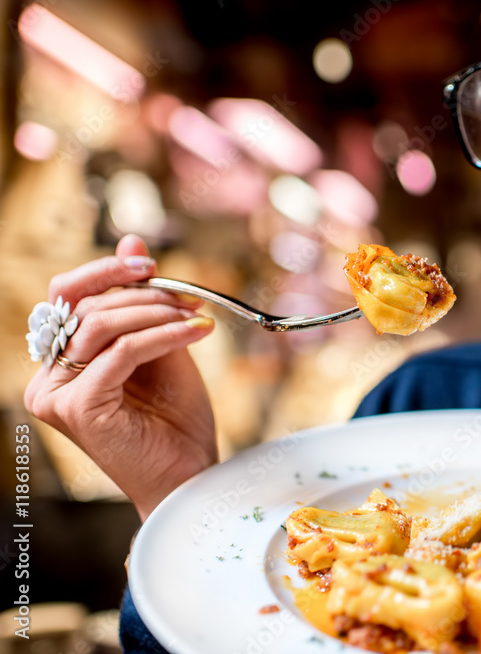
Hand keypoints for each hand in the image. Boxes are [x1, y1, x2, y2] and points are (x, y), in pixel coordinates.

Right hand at [24, 235, 217, 521]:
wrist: (190, 475)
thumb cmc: (175, 420)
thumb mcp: (162, 347)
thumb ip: (143, 302)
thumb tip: (132, 241)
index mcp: (60, 363)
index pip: (68, 297)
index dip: (106, 271)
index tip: (151, 263)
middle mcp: (48, 379)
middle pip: (84, 307)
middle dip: (143, 294)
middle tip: (190, 297)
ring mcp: (57, 396)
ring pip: (102, 326)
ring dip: (157, 312)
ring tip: (197, 316)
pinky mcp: (79, 408)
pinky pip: (122, 352)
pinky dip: (163, 335)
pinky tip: (198, 332)